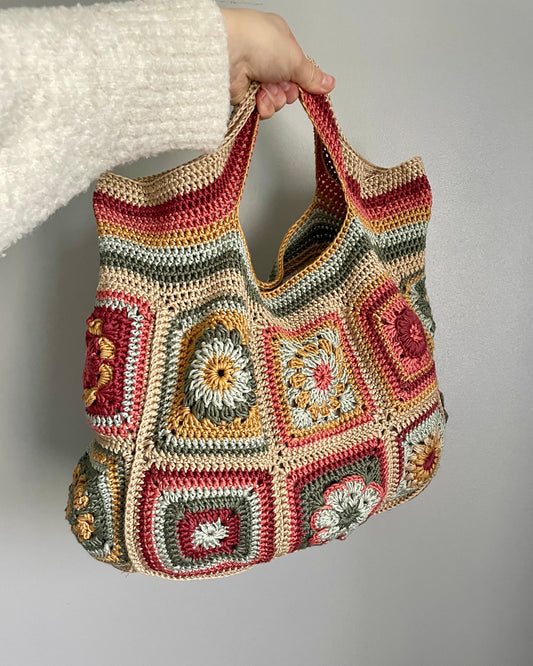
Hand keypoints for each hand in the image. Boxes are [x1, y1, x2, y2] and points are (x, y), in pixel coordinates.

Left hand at [220, 8, 334, 118]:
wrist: (228, 54)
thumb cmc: (258, 43)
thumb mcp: (295, 58)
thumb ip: (312, 76)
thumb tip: (328, 83)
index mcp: (279, 41)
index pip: (298, 67)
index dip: (302, 79)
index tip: (305, 84)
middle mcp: (266, 58)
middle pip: (288, 87)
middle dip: (286, 90)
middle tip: (281, 82)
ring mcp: (253, 75)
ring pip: (275, 100)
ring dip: (274, 98)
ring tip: (265, 87)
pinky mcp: (242, 93)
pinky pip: (261, 108)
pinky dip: (262, 105)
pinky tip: (257, 96)